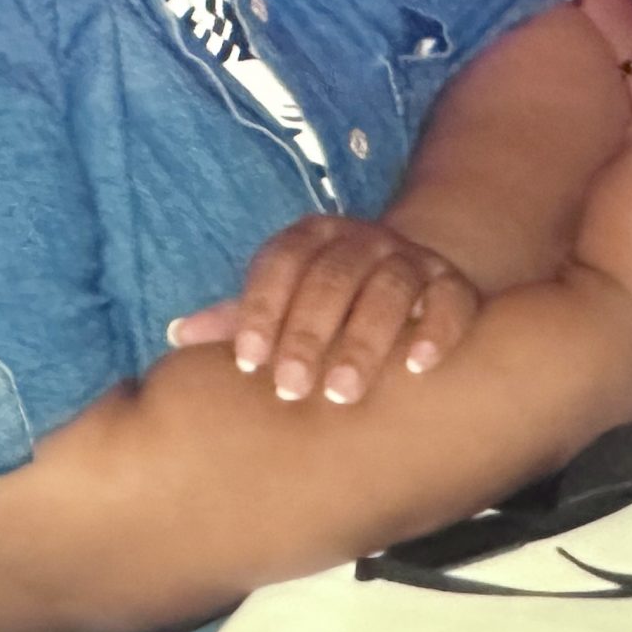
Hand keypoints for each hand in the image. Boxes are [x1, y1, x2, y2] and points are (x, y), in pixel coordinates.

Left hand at [167, 215, 478, 405]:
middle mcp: (359, 241)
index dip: (262, 310)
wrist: (407, 278)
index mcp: (309, 238)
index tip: (248, 364)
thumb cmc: (325, 304)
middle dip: (309, 335)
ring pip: (389, 288)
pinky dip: (437, 329)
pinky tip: (419, 366)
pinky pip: (449, 300)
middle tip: (292, 390)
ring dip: (366, 340)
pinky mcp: (453, 283)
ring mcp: (409, 259)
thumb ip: (238, 320)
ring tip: (344, 393)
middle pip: (331, 278)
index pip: (280, 264)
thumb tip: (178, 335)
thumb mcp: (283, 301)